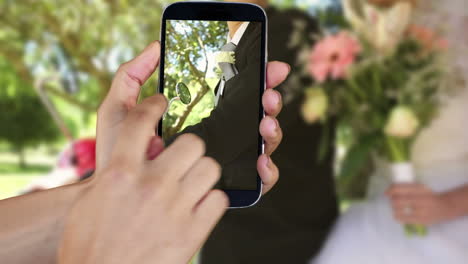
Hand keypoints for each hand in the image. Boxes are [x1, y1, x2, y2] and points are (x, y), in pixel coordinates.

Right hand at [58, 42, 226, 263]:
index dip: (152, 105)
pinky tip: (199, 208)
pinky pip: (219, 200)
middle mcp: (150, 185)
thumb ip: (113, 173)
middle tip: (184, 159)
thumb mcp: (90, 203)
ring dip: (203, 174)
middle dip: (189, 148)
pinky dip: (212, 202)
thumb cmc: (89, 246)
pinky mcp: (193, 232)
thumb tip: (134, 154)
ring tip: (194, 184)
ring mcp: (175, 208)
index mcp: (118, 173)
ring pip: (211, 168)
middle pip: (192, 142)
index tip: (160, 102)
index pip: (139, 121)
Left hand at [95, 41, 286, 194]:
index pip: (236, 91)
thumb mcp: (120, 111)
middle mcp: (219, 133)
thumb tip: (155, 46)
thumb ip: (131, 77)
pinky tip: (261, 160)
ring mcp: (227, 158)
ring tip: (265, 123)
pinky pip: (259, 178)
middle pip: (255, 112)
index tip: (265, 67)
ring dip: (271, 129)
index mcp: (200, 112)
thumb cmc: (116, 153)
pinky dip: (268, 169)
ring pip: (262, 141)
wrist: (116, 196)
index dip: (255, 77)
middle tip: (268, 95)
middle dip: (269, 99)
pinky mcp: (231, 185)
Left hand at [386, 183, 455, 225]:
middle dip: (392, 201)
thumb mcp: (420, 188)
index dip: (390, 190)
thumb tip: (388, 191)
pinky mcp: (422, 220)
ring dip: (394, 209)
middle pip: (397, 200)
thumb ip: (406, 187)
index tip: (386, 193)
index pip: (399, 188)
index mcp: (419, 189)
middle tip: (393, 202)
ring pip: (399, 209)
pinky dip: (398, 217)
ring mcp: (422, 210)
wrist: (445, 206)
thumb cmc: (428, 196)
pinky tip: (398, 215)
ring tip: (397, 208)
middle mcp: (420, 198)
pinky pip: (404, 219)